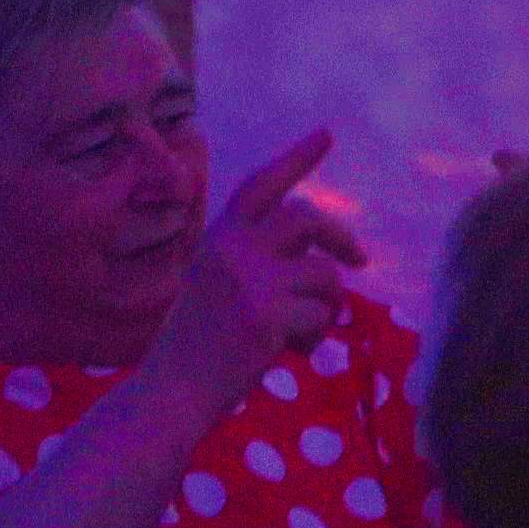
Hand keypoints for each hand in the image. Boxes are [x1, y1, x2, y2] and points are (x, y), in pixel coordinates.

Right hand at [153, 132, 360, 400]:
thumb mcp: (215, 285)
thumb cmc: (196, 346)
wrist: (169, 394)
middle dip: (341, 236)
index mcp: (218, 239)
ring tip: (306, 329)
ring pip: (325, 274)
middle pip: (308, 217)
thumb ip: (255, 260)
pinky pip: (322, 314)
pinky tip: (292, 353)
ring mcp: (250, 282)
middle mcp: (232, 250)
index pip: (261, 185)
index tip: (327, 133)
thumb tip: (320, 254)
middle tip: (360, 260)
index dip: (295, 158)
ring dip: (329, 303)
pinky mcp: (267, 316)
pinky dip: (317, 335)